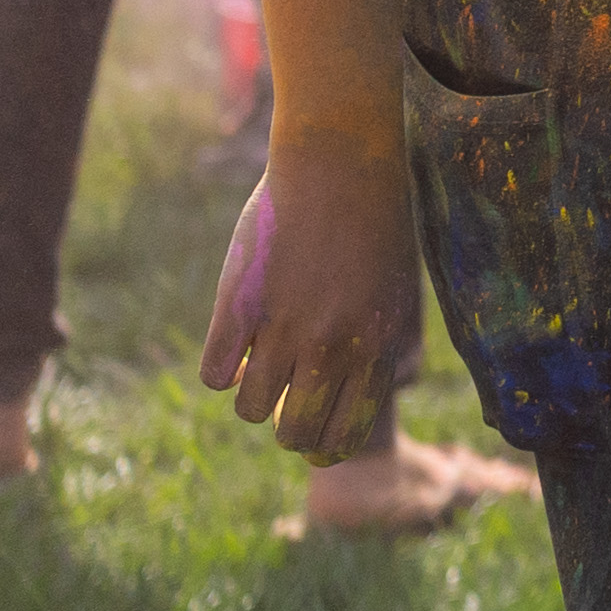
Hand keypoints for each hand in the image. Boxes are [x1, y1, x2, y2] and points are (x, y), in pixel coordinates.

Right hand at [204, 130, 427, 462]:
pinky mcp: (241, 308)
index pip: (347, 433)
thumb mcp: (395, 290)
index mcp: (378, 347)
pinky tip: (234, 343)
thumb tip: (357, 398)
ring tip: (259, 362)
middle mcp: (333, 348)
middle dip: (286, 429)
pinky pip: (215, 375)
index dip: (325, 445)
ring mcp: (285, 329)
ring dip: (252, 395)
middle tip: (281, 401)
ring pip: (251, 409)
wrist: (341, 164)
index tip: (313, 438)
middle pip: (295, 434)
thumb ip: (378, 347)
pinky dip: (221, 367)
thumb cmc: (374, 223)